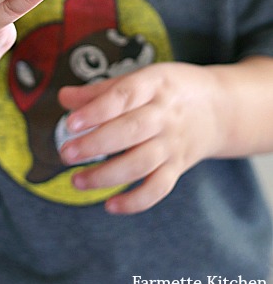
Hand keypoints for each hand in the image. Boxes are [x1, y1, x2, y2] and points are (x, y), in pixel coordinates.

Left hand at [58, 62, 223, 213]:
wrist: (220, 108)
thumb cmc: (170, 90)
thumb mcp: (141, 78)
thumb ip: (101, 91)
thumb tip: (64, 97)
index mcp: (153, 85)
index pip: (123, 96)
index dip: (97, 110)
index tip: (71, 122)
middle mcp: (165, 115)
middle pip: (130, 131)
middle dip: (96, 145)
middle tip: (66, 153)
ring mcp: (173, 143)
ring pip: (141, 163)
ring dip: (107, 176)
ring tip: (77, 180)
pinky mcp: (178, 167)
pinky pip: (158, 188)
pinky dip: (136, 201)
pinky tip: (110, 205)